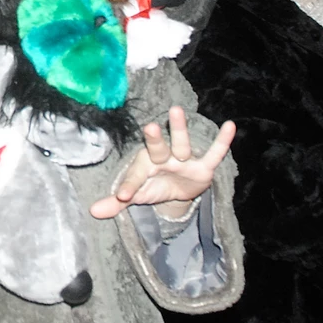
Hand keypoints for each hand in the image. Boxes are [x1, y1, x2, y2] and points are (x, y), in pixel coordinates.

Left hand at [89, 107, 235, 218]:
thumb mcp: (137, 195)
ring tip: (176, 110)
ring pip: (181, 143)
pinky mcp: (203, 166)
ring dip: (179, 128)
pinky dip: (223, 141)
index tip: (123, 195)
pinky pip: (214, 153)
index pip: (136, 177)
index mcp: (144, 166)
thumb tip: (92, 211)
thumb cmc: (154, 185)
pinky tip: (230, 125)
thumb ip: (117, 202)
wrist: (178, 189)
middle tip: (149, 127)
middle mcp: (163, 158)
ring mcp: (184, 160)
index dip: (130, 186)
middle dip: (154, 139)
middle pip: (157, 147)